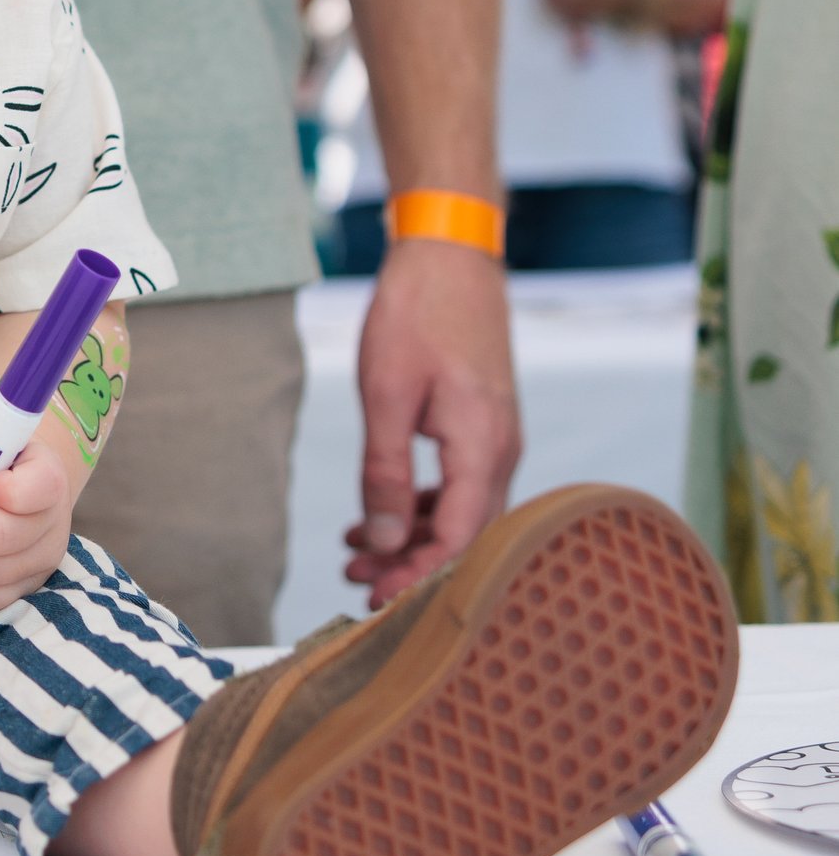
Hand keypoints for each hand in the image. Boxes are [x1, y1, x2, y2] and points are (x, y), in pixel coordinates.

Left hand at [345, 241, 520, 608]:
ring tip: (354, 555)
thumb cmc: (417, 313)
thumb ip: (384, 472)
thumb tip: (380, 542)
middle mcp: (500, 449)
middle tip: (355, 586)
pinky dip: (417, 506)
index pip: (459, 540)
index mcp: (482, 445)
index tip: (376, 602)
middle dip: (410, 566)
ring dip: (409, 538)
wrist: (450, 253)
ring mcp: (495, 437)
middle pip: (463, 534)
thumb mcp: (386, 393)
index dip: (418, 578)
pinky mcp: (481, 425)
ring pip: (458, 511)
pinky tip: (374, 516)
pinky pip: (456, 484)